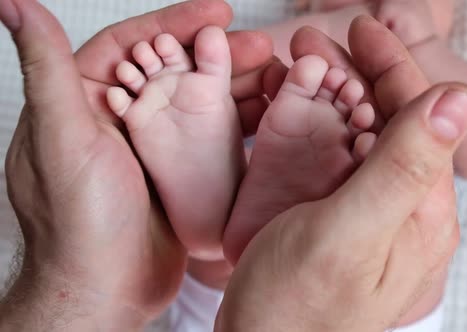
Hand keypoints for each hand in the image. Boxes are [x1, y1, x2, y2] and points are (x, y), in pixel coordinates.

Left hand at [0, 0, 271, 329]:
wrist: (107, 290)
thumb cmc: (79, 221)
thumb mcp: (62, 139)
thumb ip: (47, 71)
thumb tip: (14, 5)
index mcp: (85, 102)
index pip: (132, 44)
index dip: (176, 23)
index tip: (219, 12)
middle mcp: (119, 119)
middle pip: (172, 69)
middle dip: (216, 54)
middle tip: (260, 46)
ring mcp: (151, 146)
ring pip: (196, 101)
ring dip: (233, 85)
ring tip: (274, 75)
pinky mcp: (176, 172)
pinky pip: (210, 135)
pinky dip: (237, 122)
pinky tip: (266, 113)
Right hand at [216, 17, 466, 331]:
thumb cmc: (298, 308)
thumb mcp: (352, 233)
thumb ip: (404, 167)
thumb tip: (459, 99)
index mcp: (422, 214)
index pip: (422, 120)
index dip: (393, 67)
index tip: (361, 27)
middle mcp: (402, 209)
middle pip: (390, 120)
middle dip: (356, 72)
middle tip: (314, 39)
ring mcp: (368, 212)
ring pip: (360, 133)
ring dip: (333, 91)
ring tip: (301, 63)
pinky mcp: (336, 217)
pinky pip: (334, 154)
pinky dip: (314, 120)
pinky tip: (293, 103)